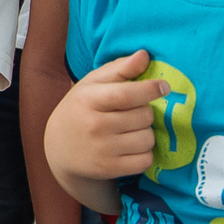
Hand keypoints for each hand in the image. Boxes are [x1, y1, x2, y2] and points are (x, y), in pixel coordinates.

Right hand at [45, 51, 160, 184]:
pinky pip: (146, 160)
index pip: (126, 94)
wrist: (60, 148)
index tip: (164, 87)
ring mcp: (102, 150)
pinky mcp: (110, 169)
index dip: (149, 89)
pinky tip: (130, 148)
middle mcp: (94, 125)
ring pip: (147, 139)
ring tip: (130, 130)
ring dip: (146, 133)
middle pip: (143, 116)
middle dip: (146, 112)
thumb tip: (144, 55)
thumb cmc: (81, 109)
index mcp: (88, 100)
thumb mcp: (92, 84)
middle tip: (132, 113)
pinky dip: (144, 154)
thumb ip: (119, 69)